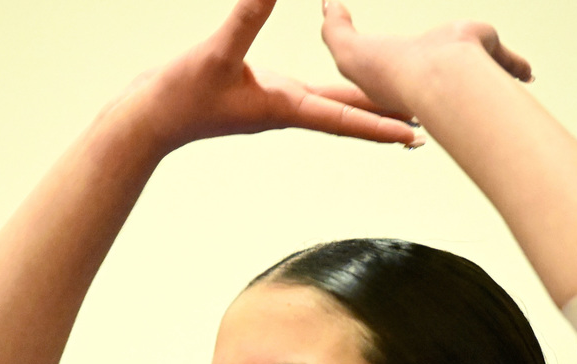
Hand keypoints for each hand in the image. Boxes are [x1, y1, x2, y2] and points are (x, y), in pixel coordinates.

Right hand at [113, 0, 418, 155]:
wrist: (151, 122)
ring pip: (334, 106)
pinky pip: (313, 96)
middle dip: (385, 120)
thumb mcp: (216, 52)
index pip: (343, 117)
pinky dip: (337, 93)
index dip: (380, 125)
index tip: (414, 136)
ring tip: (398, 113)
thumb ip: (246, 15)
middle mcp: (288, 109)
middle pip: (348, 116)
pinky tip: (345, 86)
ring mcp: (277, 105)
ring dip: (367, 109)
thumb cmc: (179, 96)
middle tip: (424, 129)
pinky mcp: (265, 97)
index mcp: (285, 106)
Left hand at [321, 1, 532, 115]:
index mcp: (405, 78)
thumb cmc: (392, 73)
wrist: (435, 77)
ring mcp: (465, 69)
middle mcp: (435, 77)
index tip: (407, 75)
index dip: (403, 74)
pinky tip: (525, 74)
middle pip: (445, 77)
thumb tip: (327, 4)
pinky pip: (506, 61)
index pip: (403, 76)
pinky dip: (516, 67)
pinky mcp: (488, 54)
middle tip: (458, 82)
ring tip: (503, 83)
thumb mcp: (348, 50)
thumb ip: (336, 28)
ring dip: (490, 75)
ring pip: (477, 69)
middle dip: (451, 81)